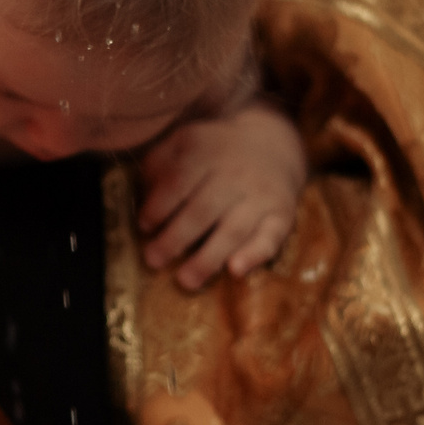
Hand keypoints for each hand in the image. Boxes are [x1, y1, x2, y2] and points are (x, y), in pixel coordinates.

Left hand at [137, 103, 306, 289]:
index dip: (158, 206)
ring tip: (186, 281)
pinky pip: (270, 238)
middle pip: (202, 210)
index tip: (143, 227)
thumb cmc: (212, 154)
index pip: (179, 181)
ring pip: (233, 229)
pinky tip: (235, 270)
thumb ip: (158, 166)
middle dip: (175, 238)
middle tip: (153, 260)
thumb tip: (142, 200)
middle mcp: (235, 172)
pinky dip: (254, 255)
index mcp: (206, 151)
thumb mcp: (183, 144)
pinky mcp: (282, 215)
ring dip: (208, 258)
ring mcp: (260, 195)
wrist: (270, 144)